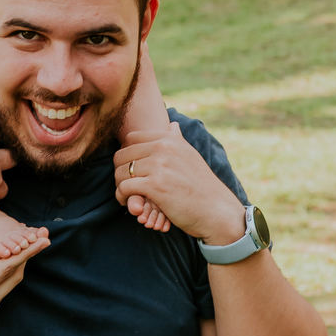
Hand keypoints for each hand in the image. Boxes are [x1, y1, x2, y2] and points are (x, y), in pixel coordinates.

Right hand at [0, 233, 48, 335]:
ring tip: (25, 249)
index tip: (41, 239)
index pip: (5, 269)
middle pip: (13, 278)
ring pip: (7, 288)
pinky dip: (5, 280)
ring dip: (17, 268)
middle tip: (41, 238)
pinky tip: (2, 270)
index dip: (26, 252)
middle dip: (28, 257)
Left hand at [114, 123, 244, 243]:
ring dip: (119, 185)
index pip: (131, 138)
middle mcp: (164, 148)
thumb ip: (177, 139)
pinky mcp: (155, 186)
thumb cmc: (201, 186)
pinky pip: (124, 187)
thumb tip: (172, 125)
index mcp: (169, 139)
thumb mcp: (191, 156)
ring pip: (121, 171)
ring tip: (127, 195)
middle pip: (122, 154)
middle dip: (119, 171)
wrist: (216, 210)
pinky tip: (129, 203)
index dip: (126, 154)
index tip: (130, 168)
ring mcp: (159, 166)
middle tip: (125, 184)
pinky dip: (122, 196)